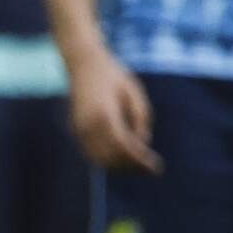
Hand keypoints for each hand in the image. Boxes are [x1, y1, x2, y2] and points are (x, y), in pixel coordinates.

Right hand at [69, 51, 158, 173]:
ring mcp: (78, 128)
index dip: (140, 160)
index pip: (123, 147)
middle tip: (151, 169)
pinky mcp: (75, 129)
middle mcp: (87, 124)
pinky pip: (91, 153)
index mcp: (103, 114)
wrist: (84, 63)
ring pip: (99, 160)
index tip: (157, 168)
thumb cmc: (114, 77)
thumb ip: (140, 121)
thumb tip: (142, 145)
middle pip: (111, 158)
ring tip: (140, 164)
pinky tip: (125, 157)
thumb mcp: (135, 94)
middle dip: (132, 167)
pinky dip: (108, 159)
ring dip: (119, 166)